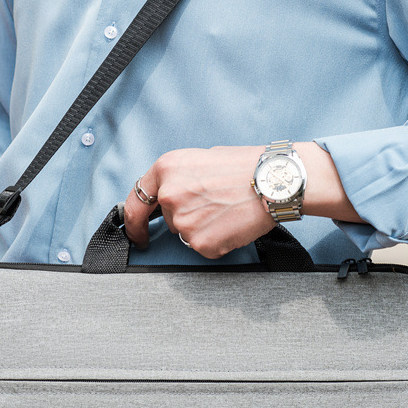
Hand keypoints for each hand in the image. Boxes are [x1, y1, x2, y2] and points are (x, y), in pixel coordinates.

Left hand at [123, 143, 364, 258]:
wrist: (273, 181)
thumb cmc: (245, 166)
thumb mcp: (200, 159)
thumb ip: (179, 178)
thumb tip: (174, 196)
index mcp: (166, 169)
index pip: (136, 203)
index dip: (134, 223)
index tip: (138, 233)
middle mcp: (169, 195)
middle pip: (170, 220)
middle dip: (188, 218)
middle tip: (215, 208)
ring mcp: (183, 222)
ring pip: (187, 235)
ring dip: (204, 228)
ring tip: (227, 211)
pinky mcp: (201, 243)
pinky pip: (204, 248)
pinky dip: (217, 241)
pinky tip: (232, 223)